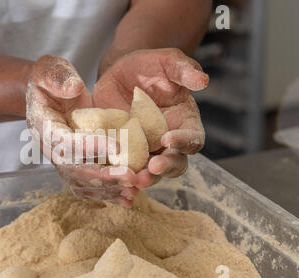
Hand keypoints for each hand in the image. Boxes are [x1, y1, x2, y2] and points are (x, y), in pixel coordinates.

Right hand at [26, 55, 138, 206]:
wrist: (47, 97)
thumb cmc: (50, 81)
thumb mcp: (47, 69)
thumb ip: (56, 76)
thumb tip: (73, 87)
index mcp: (44, 127)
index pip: (65, 141)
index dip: (89, 145)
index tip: (117, 145)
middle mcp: (52, 150)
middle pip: (74, 171)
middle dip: (103, 176)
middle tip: (131, 177)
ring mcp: (63, 162)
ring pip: (83, 184)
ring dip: (109, 189)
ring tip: (135, 189)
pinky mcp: (75, 167)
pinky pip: (89, 187)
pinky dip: (108, 194)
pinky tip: (129, 198)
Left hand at [93, 48, 208, 188]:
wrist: (118, 74)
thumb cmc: (147, 66)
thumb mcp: (165, 61)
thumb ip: (183, 69)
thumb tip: (203, 80)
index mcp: (185, 123)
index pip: (193, 139)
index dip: (183, 142)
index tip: (167, 139)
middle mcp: (168, 143)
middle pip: (175, 163)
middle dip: (165, 168)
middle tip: (152, 169)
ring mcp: (146, 151)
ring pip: (150, 173)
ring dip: (144, 179)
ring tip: (132, 180)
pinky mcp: (124, 154)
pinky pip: (125, 169)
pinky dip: (120, 176)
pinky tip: (111, 178)